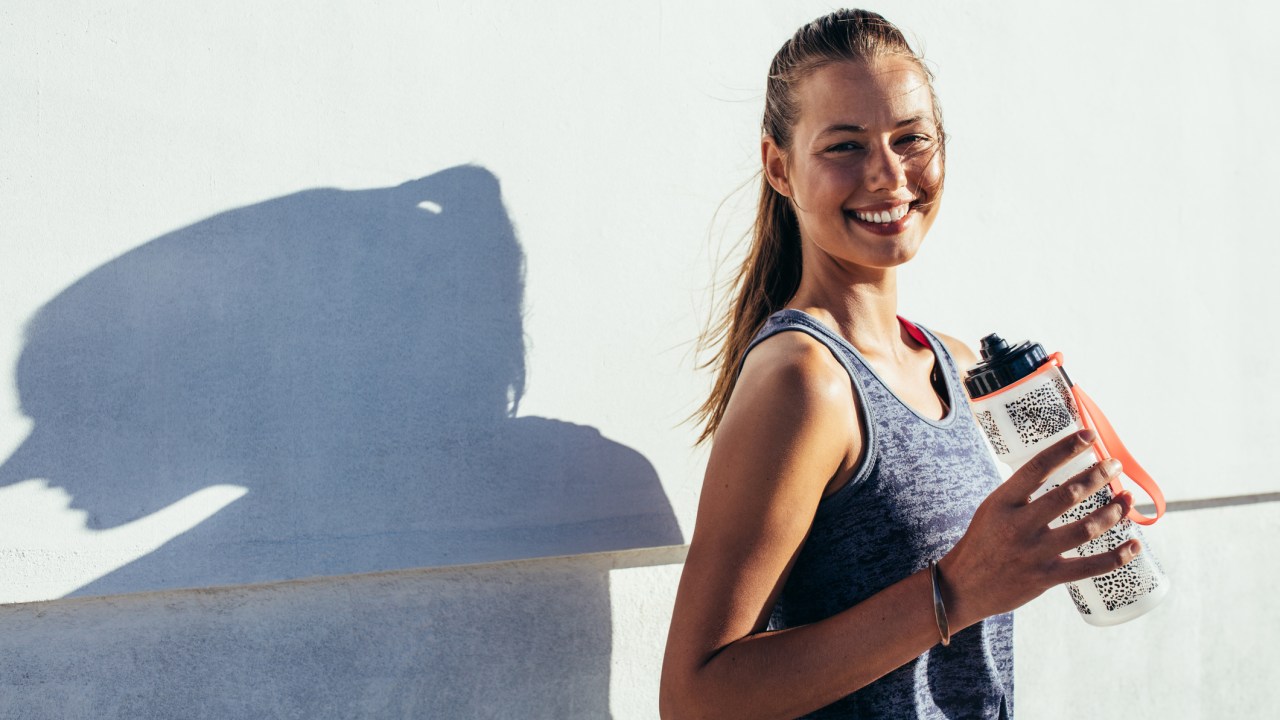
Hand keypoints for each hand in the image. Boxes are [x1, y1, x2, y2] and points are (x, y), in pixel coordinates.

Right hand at [938, 428, 1140, 627]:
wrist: (963, 586)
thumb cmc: (982, 542)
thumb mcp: (993, 509)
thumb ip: (1022, 493)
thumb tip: (1060, 473)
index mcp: (1003, 502)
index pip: (1038, 466)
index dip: (1066, 448)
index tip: (1089, 435)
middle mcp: (1018, 525)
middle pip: (1068, 494)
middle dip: (1098, 476)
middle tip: (1115, 466)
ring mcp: (1033, 552)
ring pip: (1085, 529)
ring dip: (1113, 512)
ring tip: (1127, 499)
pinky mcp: (1046, 577)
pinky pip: (1090, 567)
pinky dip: (1117, 556)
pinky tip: (1134, 545)